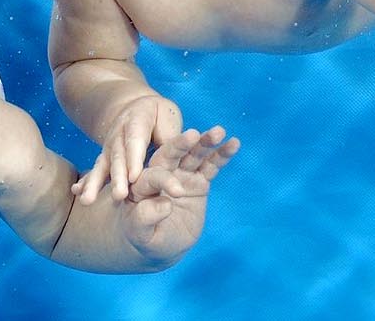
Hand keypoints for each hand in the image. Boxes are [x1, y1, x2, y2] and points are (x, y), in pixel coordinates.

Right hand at [73, 94, 183, 204]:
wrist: (135, 106)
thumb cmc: (159, 115)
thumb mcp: (168, 116)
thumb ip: (170, 136)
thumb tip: (172, 157)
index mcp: (138, 117)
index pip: (135, 139)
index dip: (134, 157)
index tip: (135, 177)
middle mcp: (119, 131)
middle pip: (117, 155)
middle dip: (117, 176)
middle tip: (119, 196)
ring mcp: (109, 145)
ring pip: (103, 164)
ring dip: (95, 182)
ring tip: (88, 200)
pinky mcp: (104, 157)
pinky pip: (95, 169)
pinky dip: (86, 181)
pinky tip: (77, 193)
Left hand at [117, 127, 239, 263]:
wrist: (161, 242)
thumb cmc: (145, 238)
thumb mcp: (140, 233)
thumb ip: (145, 218)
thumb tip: (163, 204)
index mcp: (140, 185)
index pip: (153, 177)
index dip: (165, 181)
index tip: (177, 193)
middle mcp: (160, 173)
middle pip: (170, 155)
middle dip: (181, 145)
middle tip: (193, 134)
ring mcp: (180, 175)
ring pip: (192, 156)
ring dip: (205, 143)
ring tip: (219, 131)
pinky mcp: (198, 181)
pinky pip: (210, 166)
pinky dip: (222, 155)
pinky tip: (233, 143)